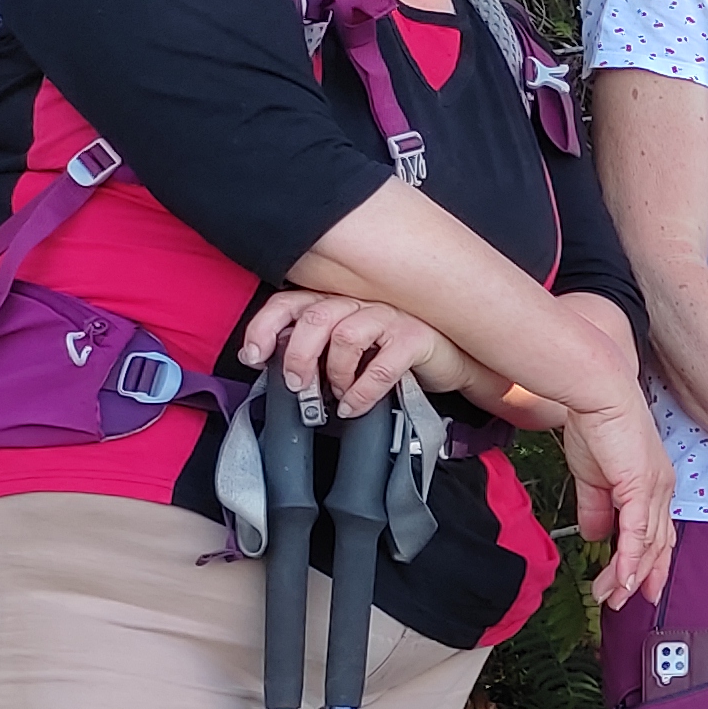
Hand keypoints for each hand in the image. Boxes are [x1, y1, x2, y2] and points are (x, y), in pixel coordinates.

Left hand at [239, 290, 453, 420]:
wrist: (453, 363)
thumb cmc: (394, 356)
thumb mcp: (348, 351)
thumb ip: (316, 350)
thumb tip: (278, 369)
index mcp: (337, 302)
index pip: (290, 302)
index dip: (265, 327)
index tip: (253, 355)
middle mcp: (361, 303)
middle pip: (316, 316)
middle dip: (298, 355)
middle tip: (297, 385)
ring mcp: (390, 317)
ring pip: (345, 334)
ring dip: (334, 373)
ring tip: (337, 395)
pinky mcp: (415, 337)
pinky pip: (381, 366)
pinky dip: (362, 392)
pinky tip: (355, 406)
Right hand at [559, 395, 676, 609]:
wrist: (597, 394)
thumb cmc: (596, 426)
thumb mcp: (593, 478)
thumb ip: (596, 509)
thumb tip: (597, 537)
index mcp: (653, 487)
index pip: (657, 534)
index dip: (650, 563)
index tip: (640, 588)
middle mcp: (660, 490)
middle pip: (656, 545)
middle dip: (641, 578)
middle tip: (625, 603)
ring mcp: (654, 489)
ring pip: (647, 544)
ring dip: (629, 575)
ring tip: (613, 597)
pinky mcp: (640, 486)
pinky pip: (638, 532)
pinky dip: (632, 558)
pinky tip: (625, 579)